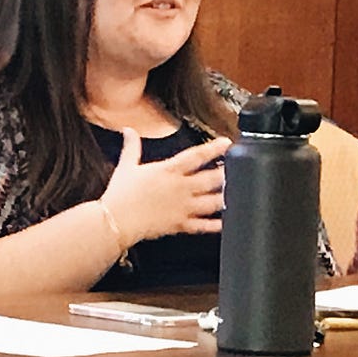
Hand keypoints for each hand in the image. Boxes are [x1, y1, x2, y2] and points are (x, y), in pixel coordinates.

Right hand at [100, 129, 230, 245]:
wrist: (116, 220)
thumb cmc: (121, 195)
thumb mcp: (126, 166)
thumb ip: (132, 147)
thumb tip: (128, 130)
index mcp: (168, 171)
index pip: (196, 156)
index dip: (214, 148)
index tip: (227, 142)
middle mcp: (180, 188)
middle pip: (211, 179)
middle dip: (228, 173)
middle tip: (241, 168)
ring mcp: (183, 207)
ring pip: (212, 202)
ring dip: (227, 196)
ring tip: (240, 192)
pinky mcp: (180, 225)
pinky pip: (203, 225)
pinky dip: (217, 225)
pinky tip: (227, 221)